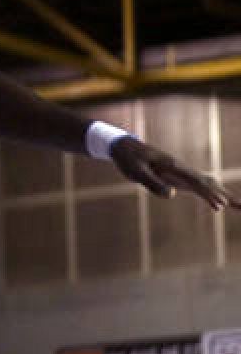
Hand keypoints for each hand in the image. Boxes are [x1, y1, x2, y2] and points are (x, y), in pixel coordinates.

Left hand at [111, 137, 238, 210]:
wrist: (124, 147)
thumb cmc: (129, 159)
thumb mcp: (137, 172)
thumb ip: (154, 183)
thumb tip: (174, 194)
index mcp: (173, 166)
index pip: (196, 182)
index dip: (209, 194)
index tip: (221, 204)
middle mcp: (181, 169)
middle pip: (208, 183)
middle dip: (224, 195)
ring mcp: (181, 172)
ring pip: (206, 184)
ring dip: (222, 194)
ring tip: (238, 206)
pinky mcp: (177, 176)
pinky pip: (197, 186)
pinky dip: (210, 194)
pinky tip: (218, 204)